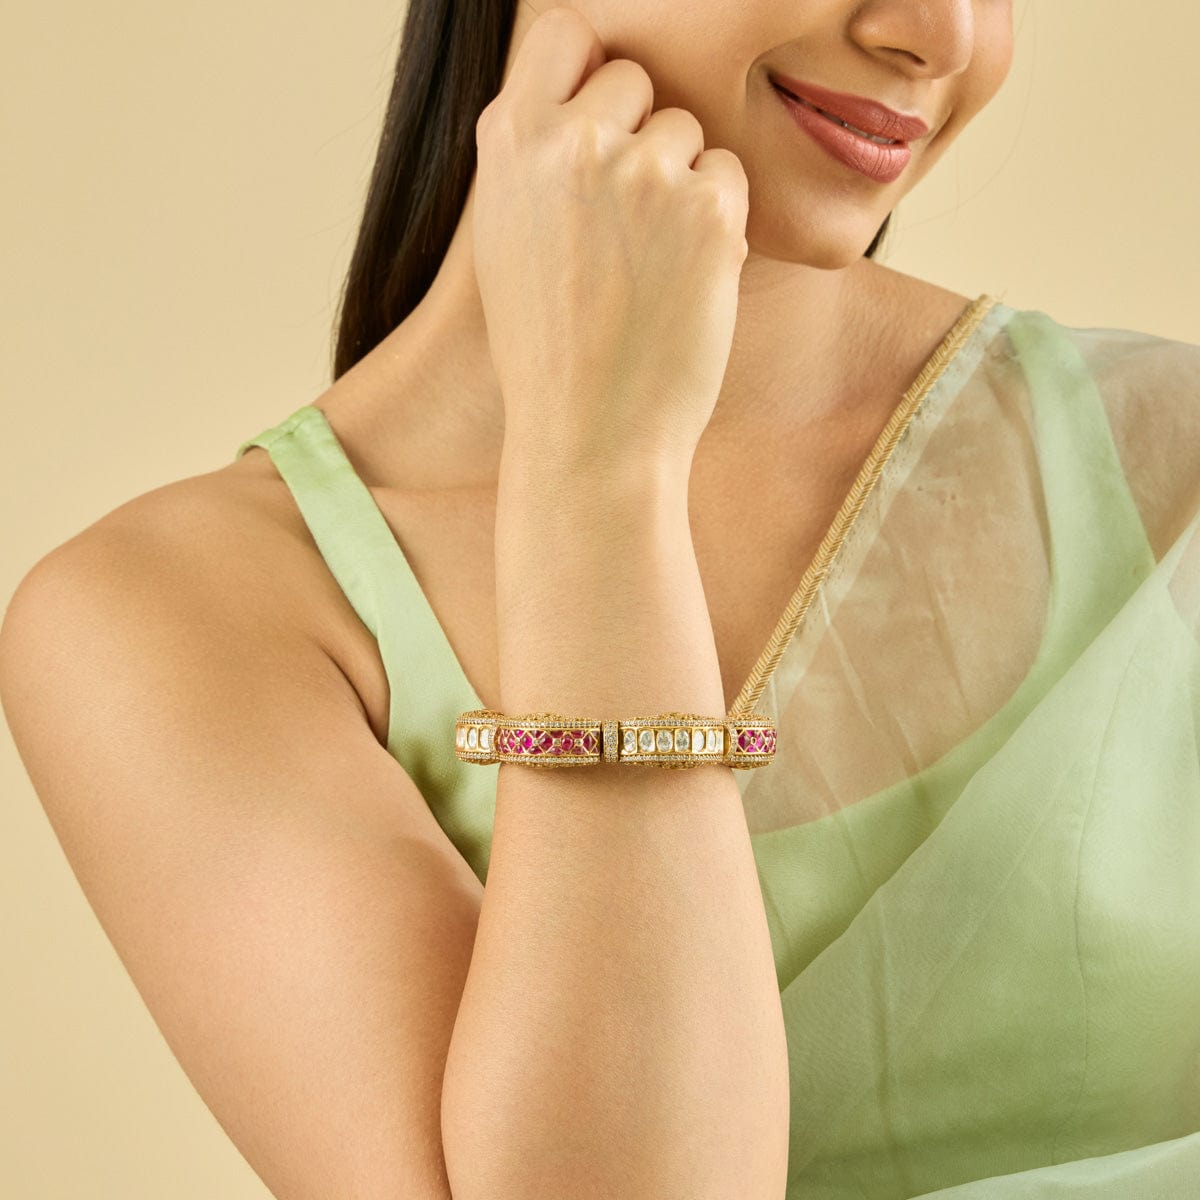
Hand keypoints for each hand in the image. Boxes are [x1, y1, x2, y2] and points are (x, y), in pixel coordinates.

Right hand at [472, 5, 749, 473]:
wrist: (591, 432)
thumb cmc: (547, 347)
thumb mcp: (505, 238)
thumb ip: (534, 157)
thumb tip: (580, 101)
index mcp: (510, 140)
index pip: (567, 31)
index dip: (591, 70)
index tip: (600, 116)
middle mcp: (573, 141)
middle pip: (635, 79)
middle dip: (639, 134)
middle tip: (624, 222)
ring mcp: (643, 171)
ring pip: (687, 130)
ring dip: (681, 181)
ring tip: (648, 263)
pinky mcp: (708, 208)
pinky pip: (727, 175)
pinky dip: (717, 220)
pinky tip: (683, 277)